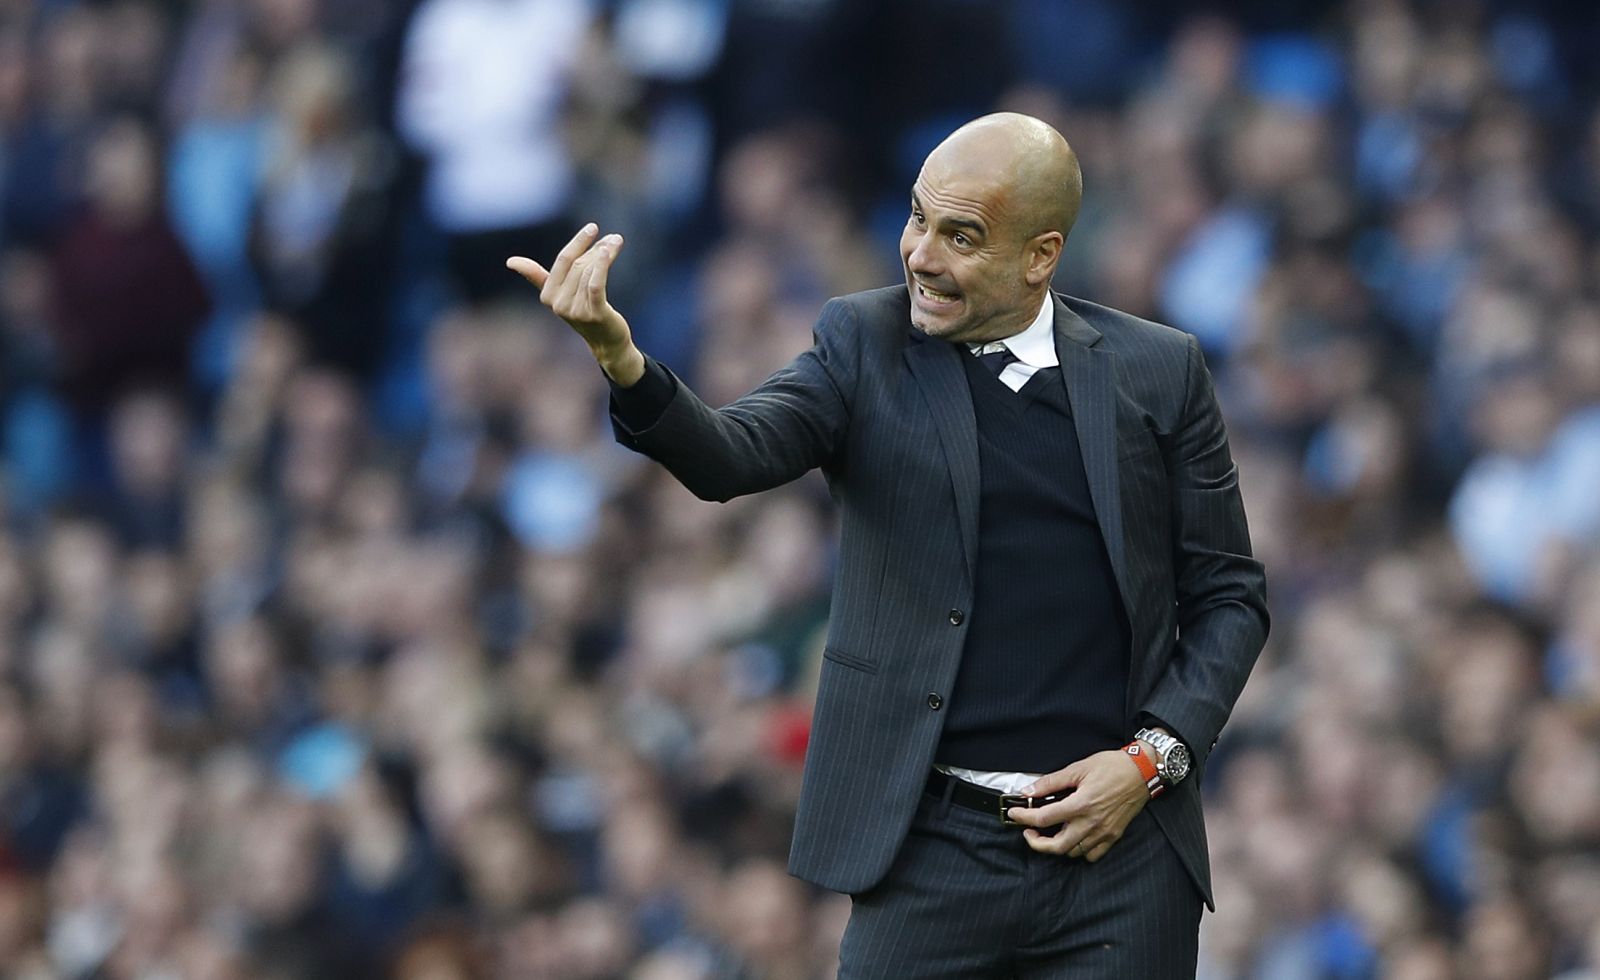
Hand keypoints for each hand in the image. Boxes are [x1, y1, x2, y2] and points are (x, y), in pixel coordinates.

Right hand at [507, 223, 643, 385]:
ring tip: (617, 243)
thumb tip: (510, 261)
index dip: (577, 243)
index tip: (592, 228)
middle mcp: (559, 304)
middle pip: (579, 265)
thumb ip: (538, 276)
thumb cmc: (583, 312)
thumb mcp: (560, 294)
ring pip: (590, 272)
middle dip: (596, 249)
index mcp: (548, 296)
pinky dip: (602, 265)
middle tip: (614, 238)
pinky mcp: (594, 314)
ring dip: (606, 254)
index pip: (563, 261)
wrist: (606, 342)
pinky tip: (609, 251)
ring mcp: (575, 311)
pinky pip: (595, 283)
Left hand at [1004, 749, 1150, 861]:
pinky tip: (1074, 837)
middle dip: (1037, 843)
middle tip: (1029, 832)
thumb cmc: (1112, 766)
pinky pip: (1092, 855)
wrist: (1143, 771)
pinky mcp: (1114, 836)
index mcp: (1081, 804)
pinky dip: (1079, 850)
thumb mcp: (1078, 768)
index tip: (1014, 813)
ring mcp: (1104, 832)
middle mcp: (1092, 823)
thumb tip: (1029, 790)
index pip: (1044, 818)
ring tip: (1051, 831)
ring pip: (1073, 852)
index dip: (1024, 817)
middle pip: (1057, 846)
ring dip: (1058, 845)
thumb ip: (1051, 782)